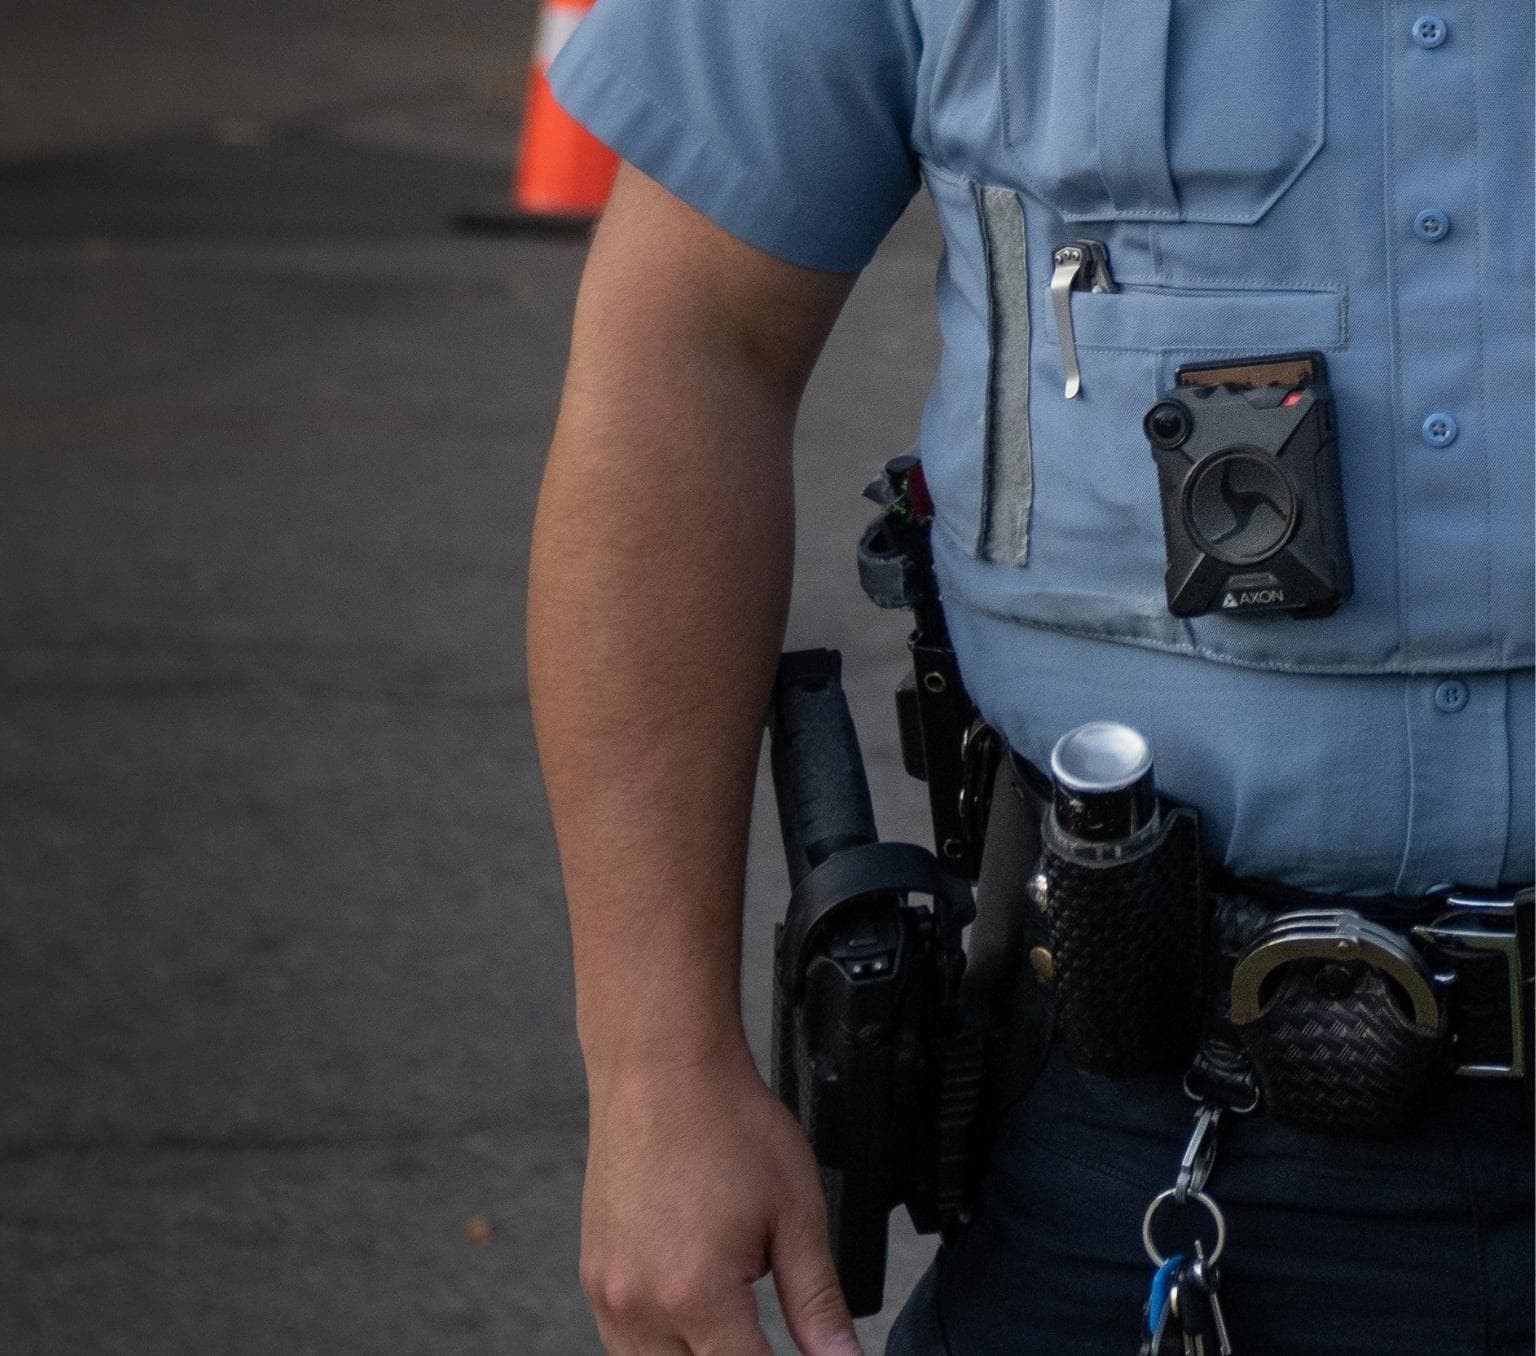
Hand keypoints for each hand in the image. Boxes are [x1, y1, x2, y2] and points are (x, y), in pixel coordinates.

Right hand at [579, 1043, 862, 1354]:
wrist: (660, 1067)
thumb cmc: (726, 1122)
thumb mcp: (796, 1212)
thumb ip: (818, 1302)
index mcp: (696, 1295)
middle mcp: (639, 1305)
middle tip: (767, 1332)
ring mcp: (607, 1293)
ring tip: (736, 1326)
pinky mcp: (592, 1276)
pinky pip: (624, 1344)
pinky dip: (662, 1346)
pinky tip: (695, 1317)